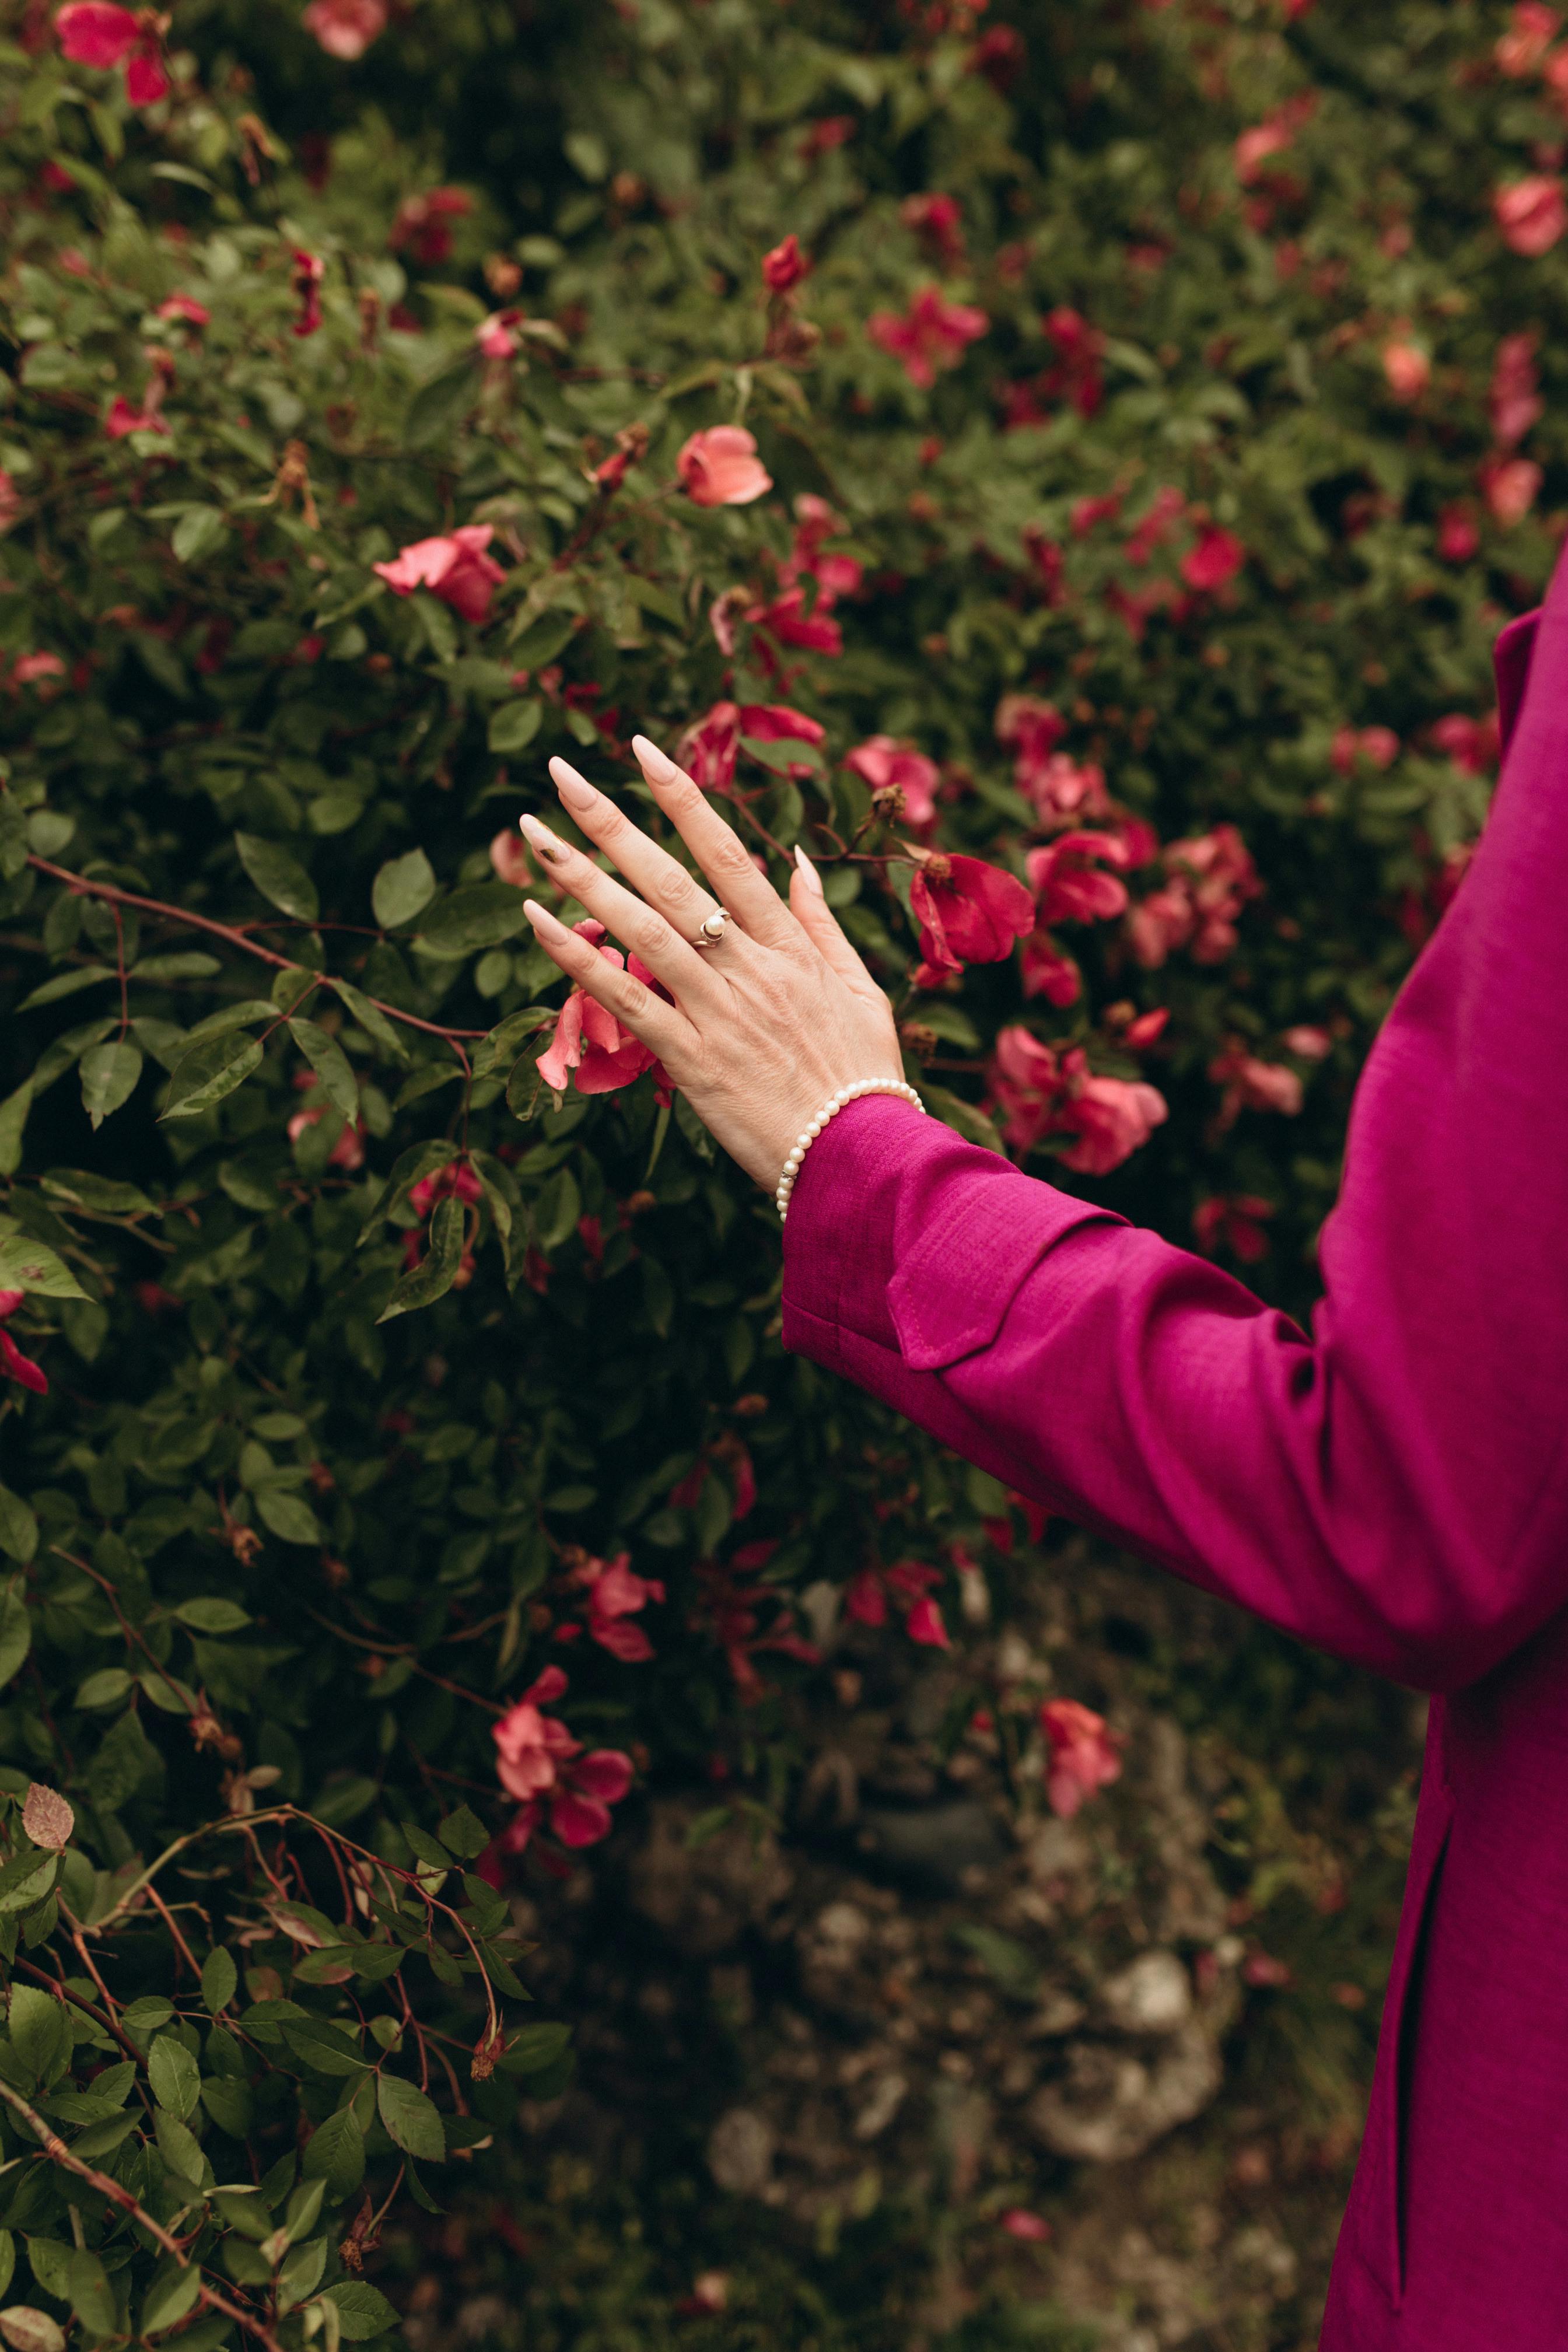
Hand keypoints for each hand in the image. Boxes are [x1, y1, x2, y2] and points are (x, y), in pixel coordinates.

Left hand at [516, 734, 905, 1190]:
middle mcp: (749, 967)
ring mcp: (718, 1011)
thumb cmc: (863, 1075)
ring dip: (582, 877)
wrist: (862, 1152)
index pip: (727, 853)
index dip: (682, 798)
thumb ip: (819, 922)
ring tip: (531, 834)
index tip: (641, 749)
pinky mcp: (692, 1059)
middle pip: (671, 878)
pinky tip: (538, 919)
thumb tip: (792, 859)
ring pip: (641, 928)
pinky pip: (626, 999)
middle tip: (561, 774)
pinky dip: (580, 957)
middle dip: (612, 820)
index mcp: (789, 946)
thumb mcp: (859, 989)